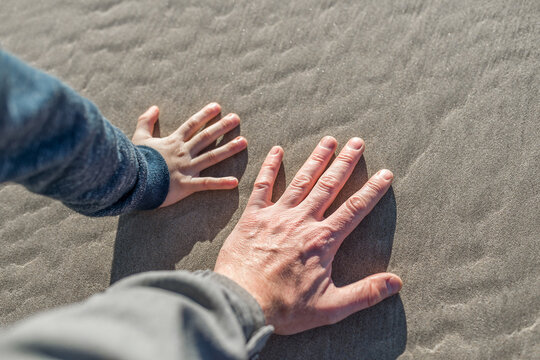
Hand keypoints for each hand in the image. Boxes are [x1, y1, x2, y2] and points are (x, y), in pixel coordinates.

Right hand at [132, 103, 246, 207]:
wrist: (131, 180)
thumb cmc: (135, 160)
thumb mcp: (138, 137)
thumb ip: (146, 121)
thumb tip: (154, 107)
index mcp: (173, 142)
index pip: (192, 125)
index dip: (205, 115)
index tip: (218, 107)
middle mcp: (183, 152)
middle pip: (206, 137)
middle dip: (222, 126)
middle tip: (237, 118)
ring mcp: (186, 168)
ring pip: (211, 156)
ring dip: (229, 149)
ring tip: (244, 142)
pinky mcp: (186, 185)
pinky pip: (206, 184)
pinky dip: (220, 183)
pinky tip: (235, 182)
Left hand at [214, 136, 401, 334]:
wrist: (240, 302)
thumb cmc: (284, 307)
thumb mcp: (331, 307)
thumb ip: (365, 293)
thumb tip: (397, 283)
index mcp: (322, 240)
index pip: (355, 208)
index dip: (373, 190)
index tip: (385, 173)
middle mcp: (301, 221)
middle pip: (329, 186)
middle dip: (345, 163)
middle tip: (357, 142)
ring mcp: (276, 216)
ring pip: (301, 181)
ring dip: (316, 159)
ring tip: (328, 140)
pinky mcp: (252, 217)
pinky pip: (262, 186)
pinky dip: (270, 167)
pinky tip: (277, 150)